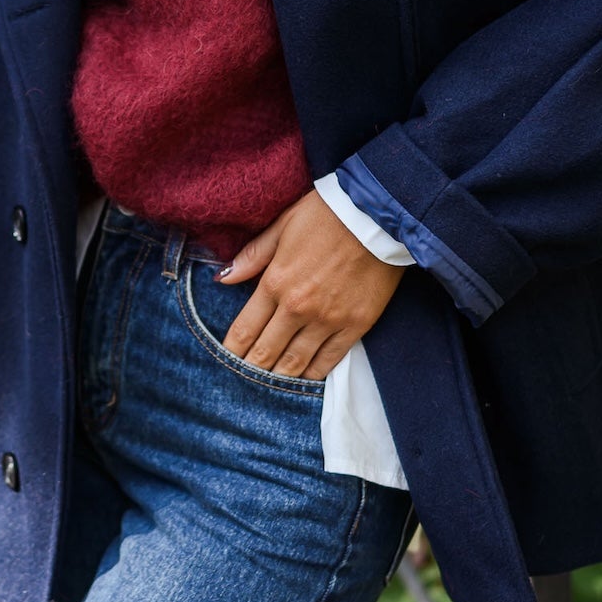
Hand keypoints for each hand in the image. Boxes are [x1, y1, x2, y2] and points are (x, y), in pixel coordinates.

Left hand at [215, 189, 403, 379]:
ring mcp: (328, 319)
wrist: (378, 214)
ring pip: (295, 363)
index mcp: (275, 282)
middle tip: (242, 382)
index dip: (231, 351)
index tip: (225, 362)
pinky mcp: (356, 325)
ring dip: (279, 378)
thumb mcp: (282, 226)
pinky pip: (329, 360)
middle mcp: (298, 307)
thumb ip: (252, 256)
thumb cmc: (327, 214)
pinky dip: (313, 374)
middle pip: (266, 353)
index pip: (244, 330)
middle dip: (250, 370)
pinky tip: (303, 377)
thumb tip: (223, 279)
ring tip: (268, 387)